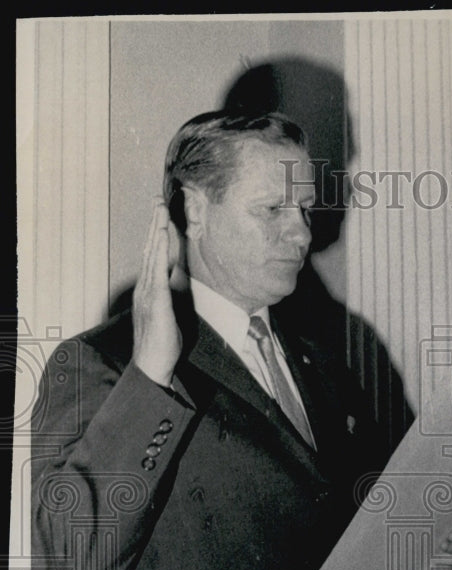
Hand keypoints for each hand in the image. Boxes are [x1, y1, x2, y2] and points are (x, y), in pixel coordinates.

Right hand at [133, 200, 182, 386]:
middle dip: (154, 223)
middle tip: (158, 200)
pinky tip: (160, 238)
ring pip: (152, 254)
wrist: (152, 363)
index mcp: (151, 288)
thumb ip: (173, 293)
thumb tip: (180, 277)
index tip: (161, 213)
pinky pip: (156, 271)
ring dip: (156, 231)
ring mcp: (148, 292)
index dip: (157, 233)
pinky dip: (157, 252)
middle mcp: (146, 286)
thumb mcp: (171, 311)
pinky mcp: (155, 301)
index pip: (154, 254)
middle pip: (150, 248)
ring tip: (160, 210)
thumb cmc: (163, 341)